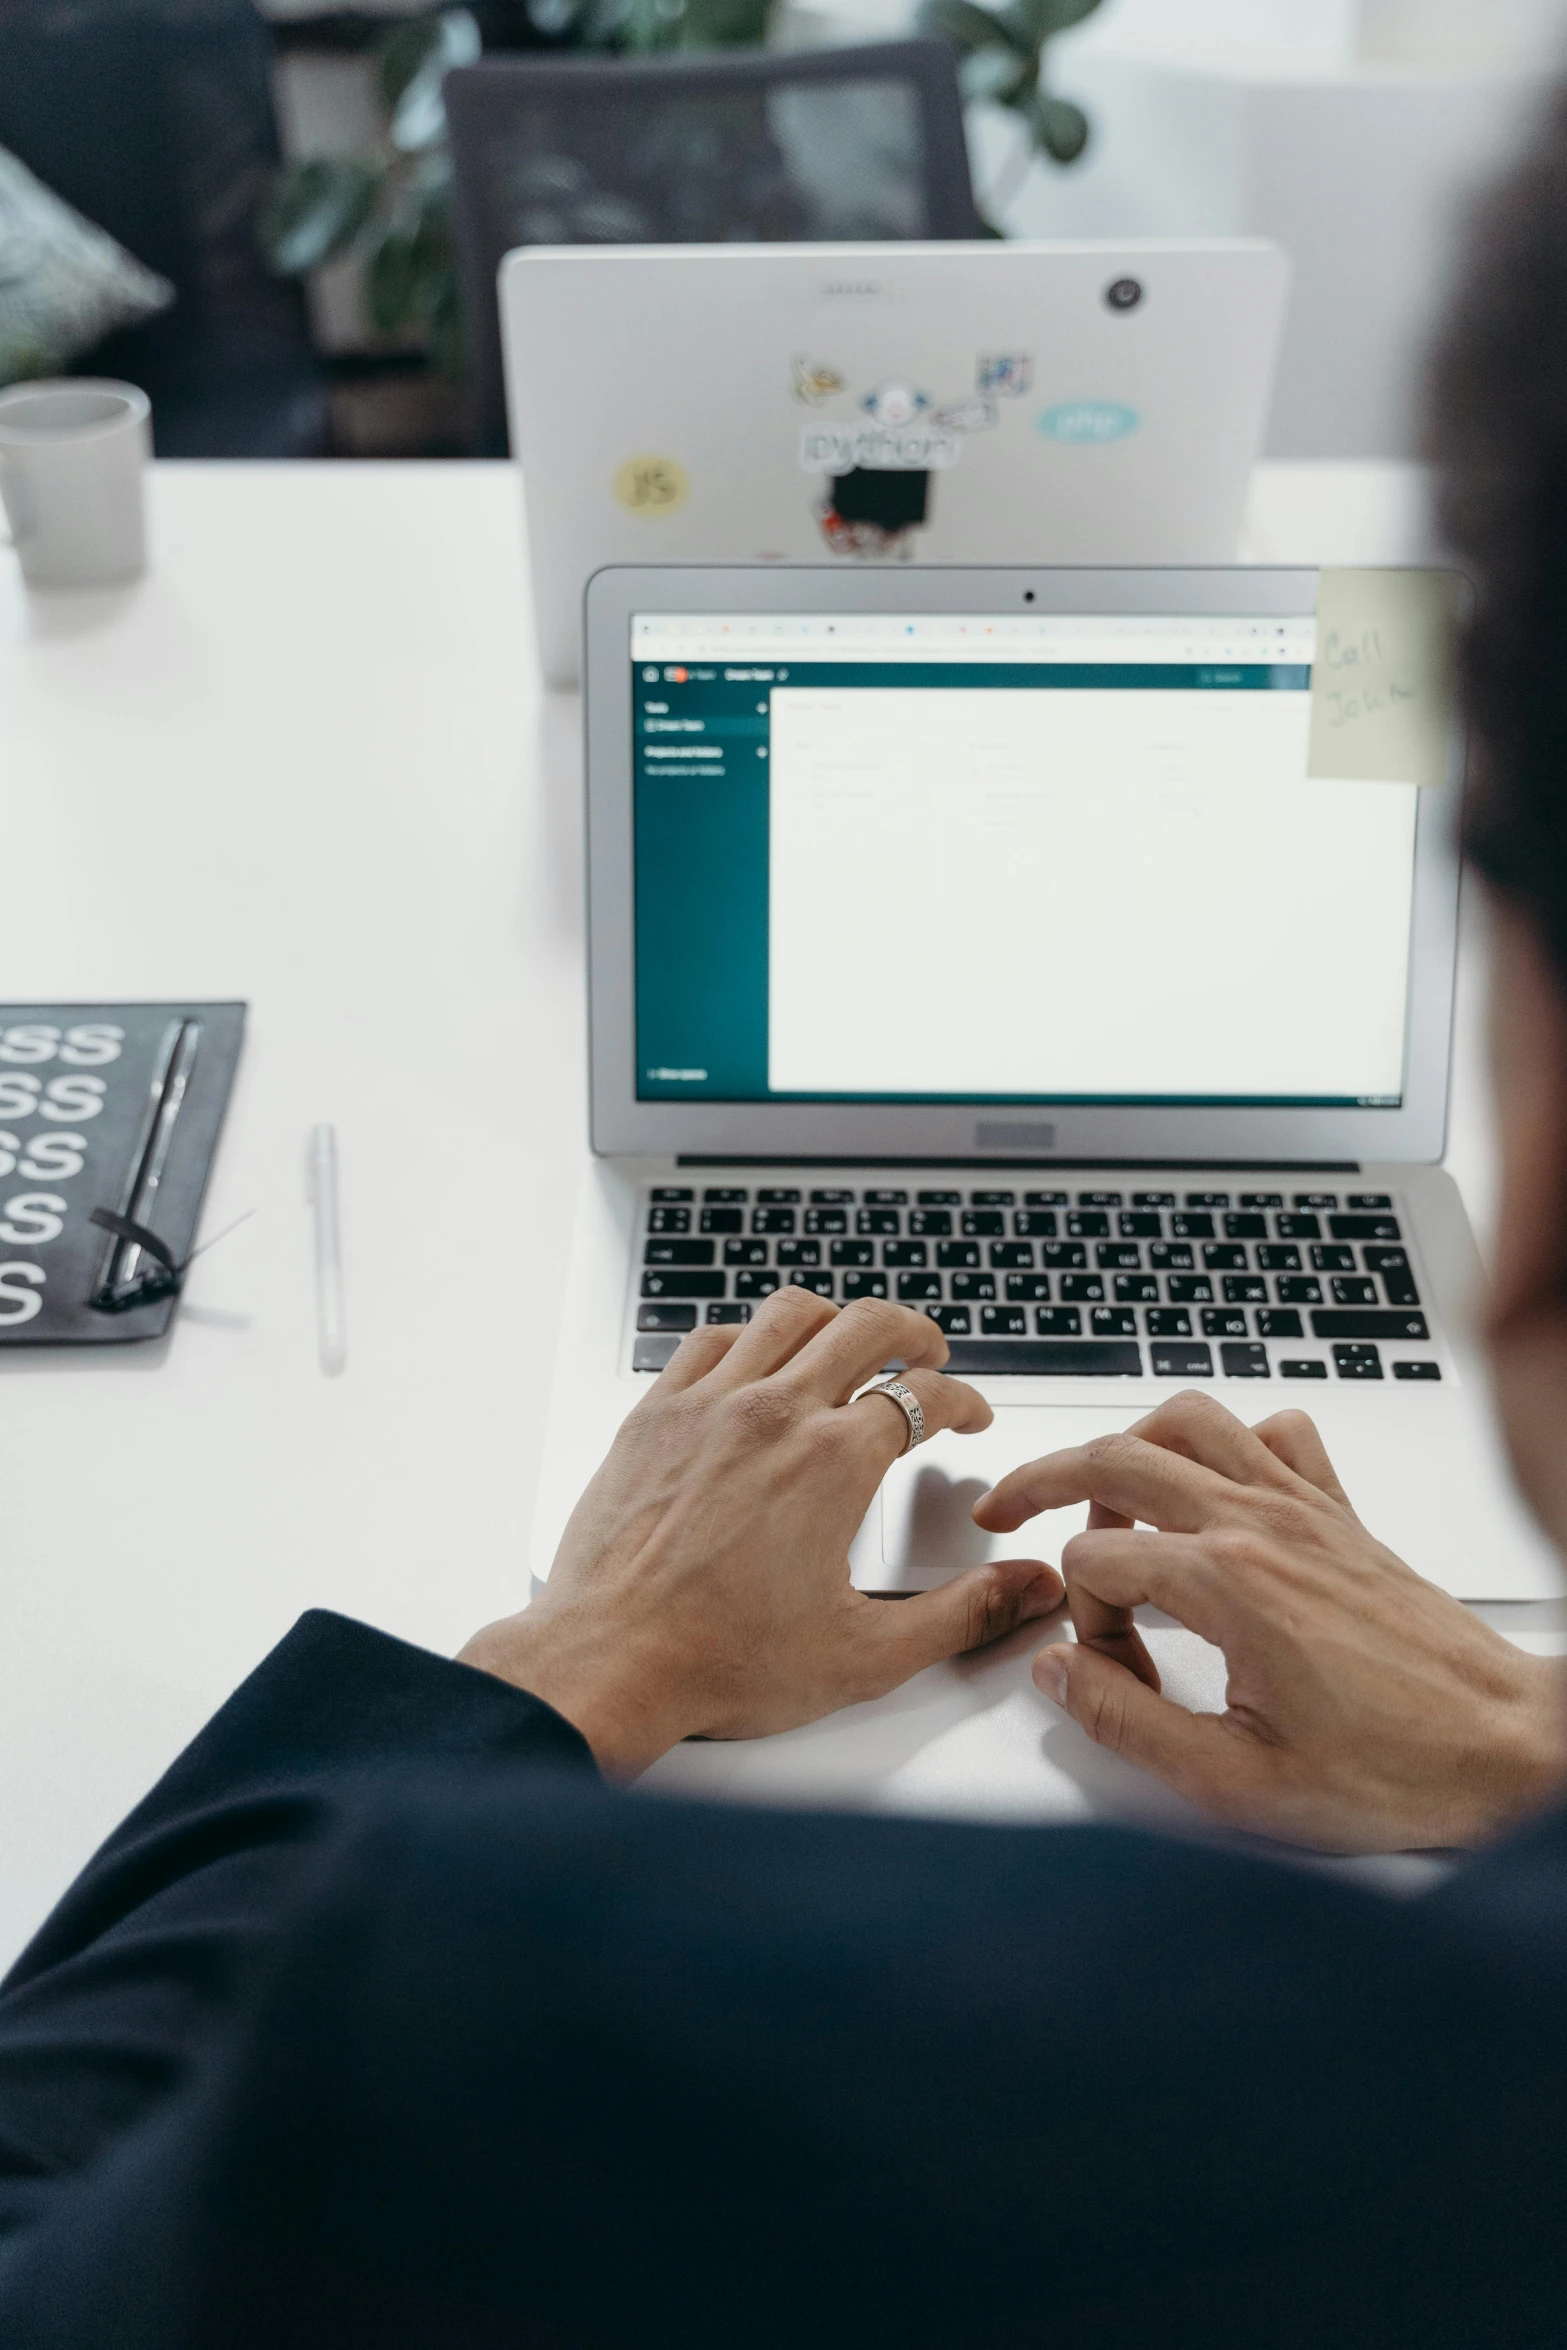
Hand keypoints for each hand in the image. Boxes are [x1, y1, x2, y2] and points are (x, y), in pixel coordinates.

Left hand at [461, 1289, 1063, 1773]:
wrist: (609, 1664)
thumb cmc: (720, 1661)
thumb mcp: (866, 1655)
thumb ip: (961, 1616)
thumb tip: (1026, 1592)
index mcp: (833, 1462)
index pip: (924, 1396)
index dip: (964, 1399)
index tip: (969, 1415)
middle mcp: (773, 1414)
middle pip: (864, 1326)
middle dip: (912, 1332)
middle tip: (927, 1353)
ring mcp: (708, 1406)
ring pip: (785, 1315)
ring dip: (832, 1320)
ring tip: (849, 1340)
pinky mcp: (653, 1415)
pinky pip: (709, 1340)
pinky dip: (747, 1337)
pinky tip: (756, 1360)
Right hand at [974, 1390, 1566, 1852]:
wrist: (1506, 1750)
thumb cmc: (1396, 1769)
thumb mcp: (1235, 1783)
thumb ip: (1127, 1723)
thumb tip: (1060, 1673)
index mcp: (1230, 1584)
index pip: (1095, 1562)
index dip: (1080, 1623)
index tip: (1112, 1675)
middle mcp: (1263, 1525)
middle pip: (1117, 1457)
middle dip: (1044, 1481)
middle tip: (1007, 1512)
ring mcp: (1305, 1508)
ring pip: (1190, 1419)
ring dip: (1129, 1444)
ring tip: (1100, 1491)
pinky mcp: (1340, 1515)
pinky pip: (1276, 1433)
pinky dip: (1230, 1440)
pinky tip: (1213, 1487)